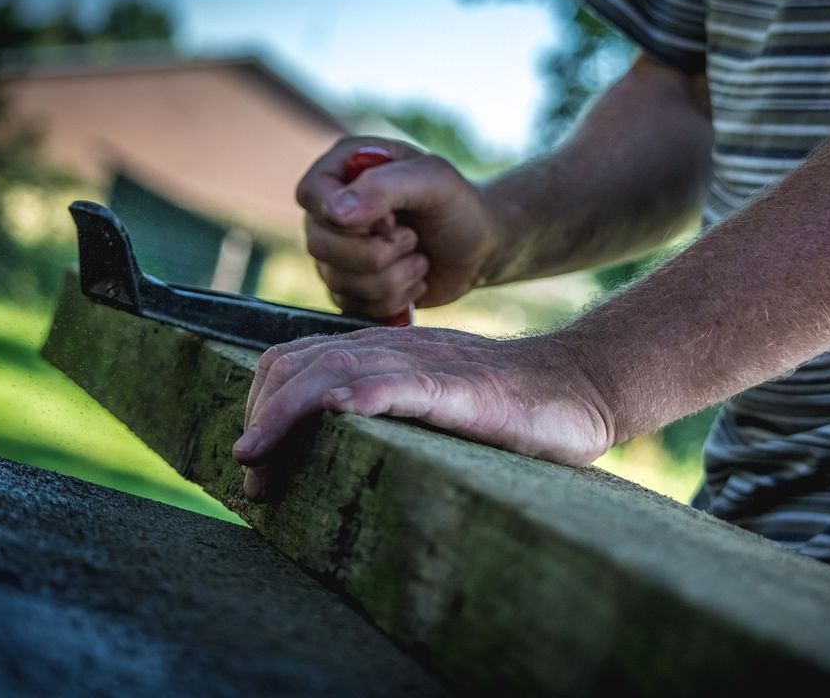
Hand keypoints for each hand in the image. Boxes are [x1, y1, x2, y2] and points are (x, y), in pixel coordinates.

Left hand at [231, 328, 615, 500]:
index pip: (295, 360)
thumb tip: (330, 445)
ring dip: (287, 415)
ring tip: (259, 459)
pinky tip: (338, 413)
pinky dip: (363, 396)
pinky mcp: (463, 389)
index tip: (253, 460)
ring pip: (337, 371)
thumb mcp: (433, 401)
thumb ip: (387, 407)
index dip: (261, 406)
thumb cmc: (510, 407)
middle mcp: (396, 351)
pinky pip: (404, 385)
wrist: (579, 383)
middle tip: (250, 479)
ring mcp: (429, 365)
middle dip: (261, 419)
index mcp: (384, 354)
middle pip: (300, 364)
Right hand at [297, 136, 503, 317]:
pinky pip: (353, 307)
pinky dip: (393, 299)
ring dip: (393, 277)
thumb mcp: (433, 181)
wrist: (481, 249)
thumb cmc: (460, 206)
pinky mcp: (350, 288)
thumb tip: (333, 213)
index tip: (392, 218)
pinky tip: (413, 280)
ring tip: (419, 258)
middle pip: (320, 245)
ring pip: (338, 281)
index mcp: (344, 168)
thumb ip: (384, 187)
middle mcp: (332, 210)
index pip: (311, 194)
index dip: (347, 217)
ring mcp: (337, 252)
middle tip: (413, 238)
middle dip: (378, 252)